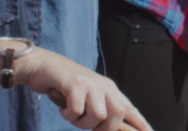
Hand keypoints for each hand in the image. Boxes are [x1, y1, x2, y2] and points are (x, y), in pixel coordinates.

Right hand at [15, 47, 152, 130]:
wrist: (44, 65)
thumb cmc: (65, 86)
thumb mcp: (87, 97)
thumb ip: (100, 109)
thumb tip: (111, 128)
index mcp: (110, 90)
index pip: (129, 109)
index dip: (140, 123)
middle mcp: (104, 86)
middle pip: (118, 114)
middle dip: (104, 128)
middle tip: (87, 126)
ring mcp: (91, 83)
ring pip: (98, 115)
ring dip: (82, 123)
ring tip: (72, 114)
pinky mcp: (75, 83)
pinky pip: (77, 110)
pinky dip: (68, 115)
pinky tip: (63, 107)